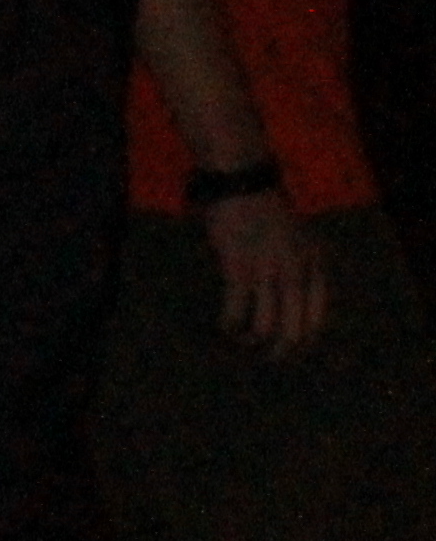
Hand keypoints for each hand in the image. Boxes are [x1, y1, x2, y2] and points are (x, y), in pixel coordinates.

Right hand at [203, 191, 328, 355]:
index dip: (304, 343)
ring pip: (266, 328)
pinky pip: (236, 311)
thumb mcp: (299, 238)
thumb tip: (289, 304)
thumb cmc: (265, 210)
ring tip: (239, 341)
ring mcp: (269, 271)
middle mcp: (297, 272)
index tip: (289, 351)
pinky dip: (229, 325)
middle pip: (295, 331)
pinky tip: (222, 326)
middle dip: (279, 352)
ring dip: (251, 342)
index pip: (318, 320)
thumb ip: (302, 267)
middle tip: (265, 357)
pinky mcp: (240, 269)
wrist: (243, 183)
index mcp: (316, 266)